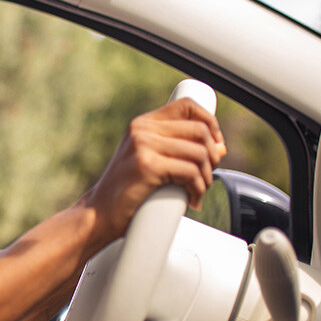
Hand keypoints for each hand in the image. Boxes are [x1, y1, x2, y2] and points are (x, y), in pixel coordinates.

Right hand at [82, 98, 225, 245]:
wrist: (100, 214)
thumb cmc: (126, 191)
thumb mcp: (150, 161)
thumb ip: (179, 150)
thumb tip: (220, 147)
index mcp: (142, 124)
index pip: (187, 106)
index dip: (210, 122)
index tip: (214, 144)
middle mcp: (141, 130)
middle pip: (200, 130)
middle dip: (212, 156)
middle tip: (206, 176)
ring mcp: (143, 146)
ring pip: (199, 153)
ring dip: (206, 177)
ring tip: (197, 191)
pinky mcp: (147, 166)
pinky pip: (190, 172)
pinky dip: (198, 189)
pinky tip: (192, 199)